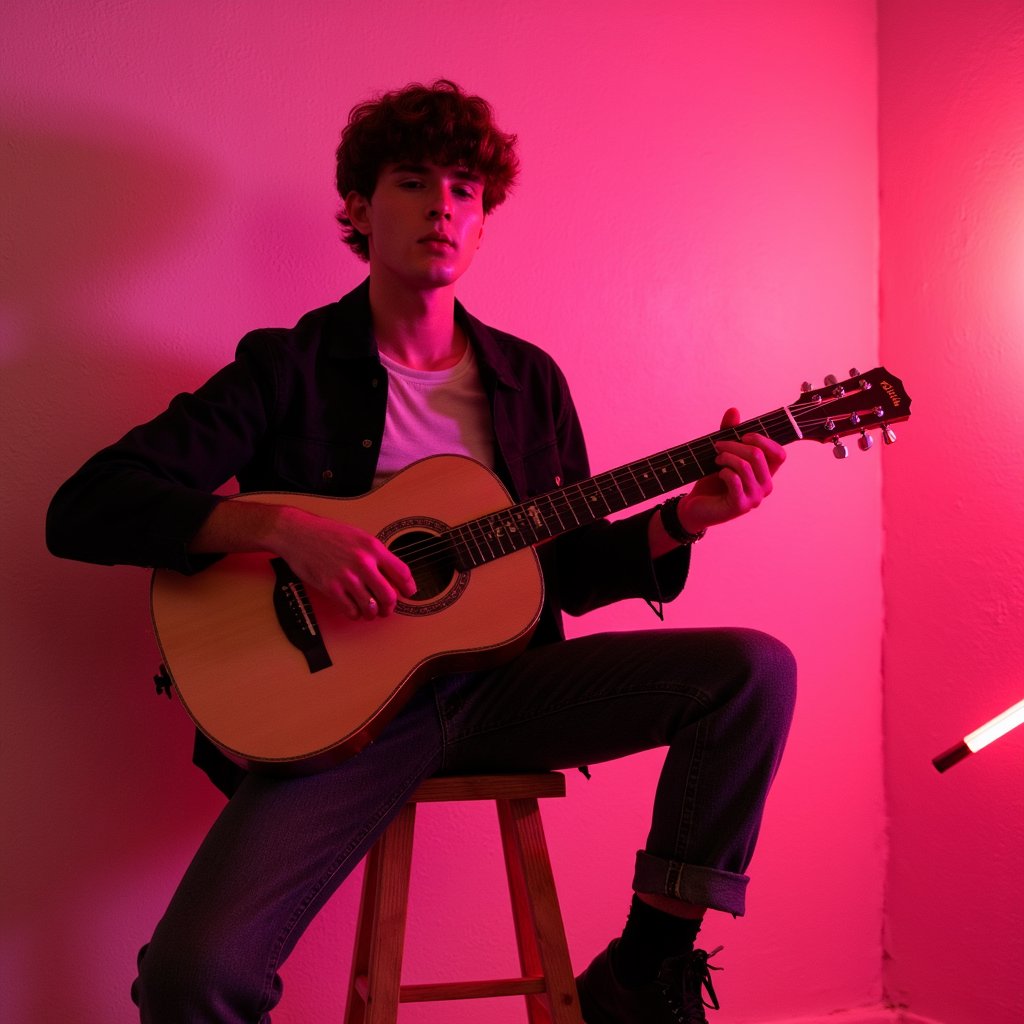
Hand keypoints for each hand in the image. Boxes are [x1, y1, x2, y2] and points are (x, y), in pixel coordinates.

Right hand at [272, 507, 417, 619]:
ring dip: (372, 614)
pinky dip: (355, 615)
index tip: (409, 593)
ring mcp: (347, 576)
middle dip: (390, 607)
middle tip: (387, 609)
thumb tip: (391, 575)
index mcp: (373, 547)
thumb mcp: (358, 536)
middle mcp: (363, 562)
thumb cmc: (327, 533)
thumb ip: (375, 554)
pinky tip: (354, 610)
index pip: (401, 572)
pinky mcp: (331, 587)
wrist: (298, 533)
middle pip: (389, 595)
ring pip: (371, 607)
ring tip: (370, 612)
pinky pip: (351, 610)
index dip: (409, 587)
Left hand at [675, 408, 785, 534]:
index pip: (780, 454)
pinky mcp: (740, 506)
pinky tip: (717, 472)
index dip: (763, 440)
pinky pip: (735, 479)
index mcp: (766, 473)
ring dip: (726, 457)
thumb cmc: (713, 481)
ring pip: (745, 466)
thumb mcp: (722, 453)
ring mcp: (755, 498)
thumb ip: (729, 433)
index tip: (742, 436)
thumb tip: (734, 410)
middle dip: (734, 445)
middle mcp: (765, 486)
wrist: (696, 507)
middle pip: (758, 455)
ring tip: (716, 459)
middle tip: (717, 445)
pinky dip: (723, 471)